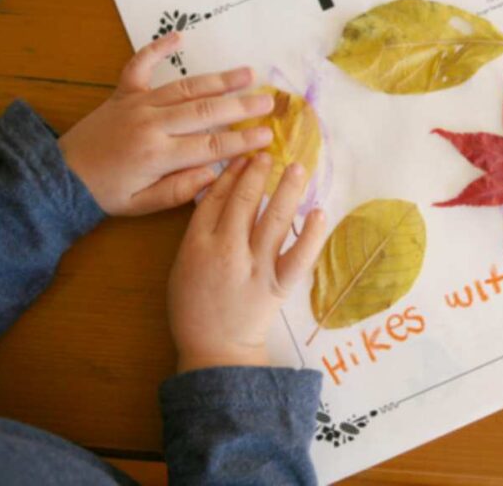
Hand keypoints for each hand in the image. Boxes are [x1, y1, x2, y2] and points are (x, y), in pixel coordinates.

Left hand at [59, 32, 275, 215]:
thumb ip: (179, 191)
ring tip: (247, 73)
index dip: (241, 141)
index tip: (267, 135)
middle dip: (240, 106)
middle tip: (269, 100)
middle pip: (204, 111)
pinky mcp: (122, 93)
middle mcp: (150, 124)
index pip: (210, 146)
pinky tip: (179, 36)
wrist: (60, 176)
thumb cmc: (106, 194)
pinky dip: (157, 48)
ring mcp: (136, 104)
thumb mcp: (142, 205)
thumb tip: (213, 173)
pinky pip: (140, 65)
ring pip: (184, 87)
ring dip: (218, 79)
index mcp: (156, 156)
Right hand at [168, 154, 325, 371]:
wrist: (215, 349)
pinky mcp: (277, 285)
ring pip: (274, 220)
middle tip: (269, 153)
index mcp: (196, 244)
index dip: (231, 174)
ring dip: (287, 190)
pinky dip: (311, 234)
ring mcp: (255, 267)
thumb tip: (222, 195)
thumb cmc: (194, 307)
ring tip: (297, 168)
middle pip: (245, 202)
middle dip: (258, 174)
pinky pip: (298, 256)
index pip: (216, 199)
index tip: (243, 157)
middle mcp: (226, 251)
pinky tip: (319, 212)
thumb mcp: (183, 265)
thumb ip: (200, 231)